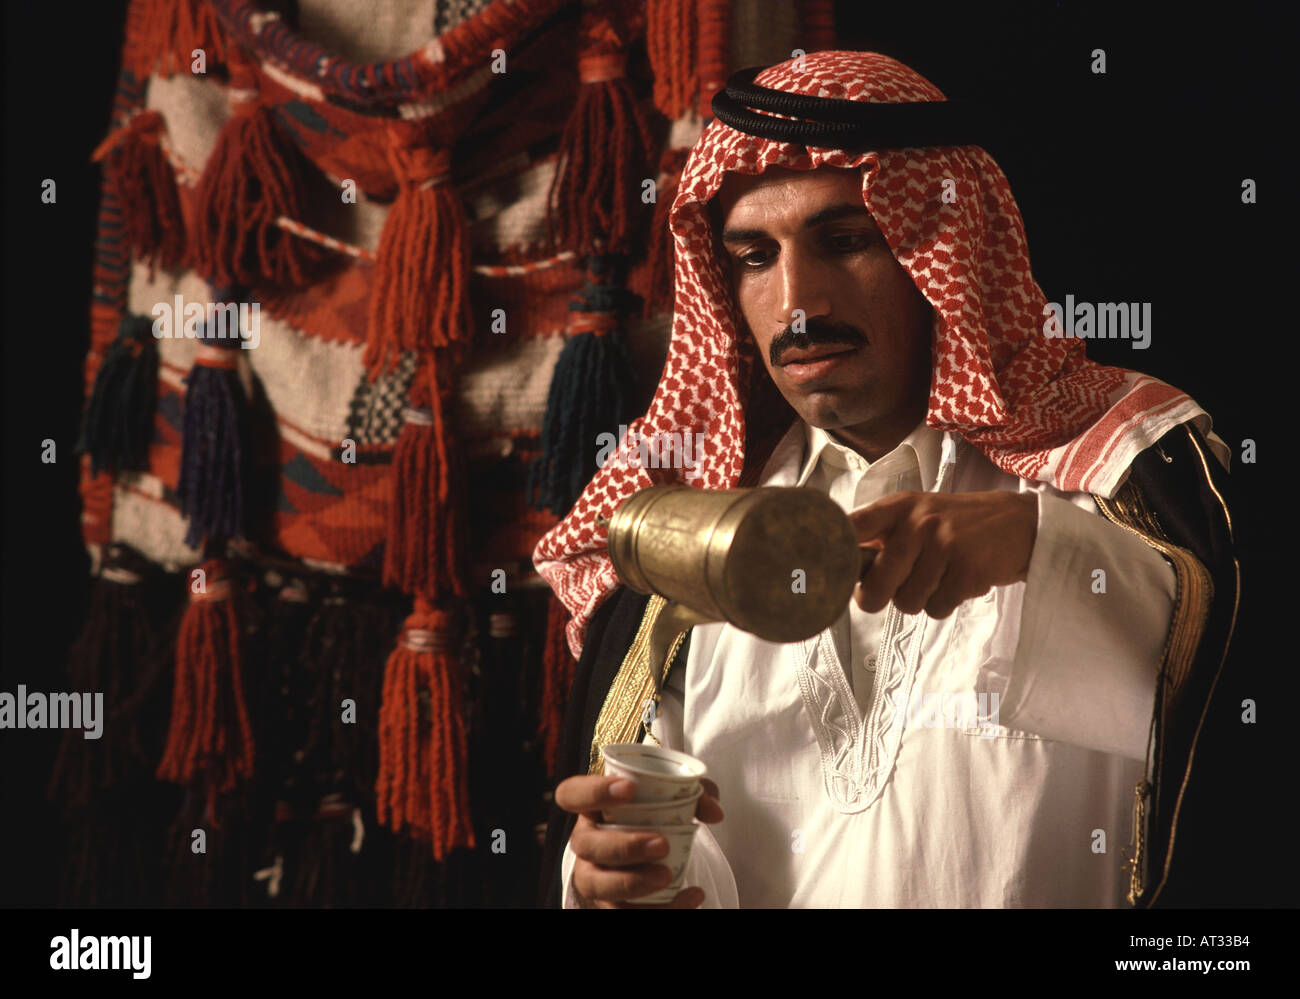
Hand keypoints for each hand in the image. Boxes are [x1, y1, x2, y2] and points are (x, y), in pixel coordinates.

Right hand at [556, 773, 723, 908]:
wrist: (659, 851)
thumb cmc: (658, 817)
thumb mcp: (677, 797)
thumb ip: (698, 795)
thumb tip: (714, 812)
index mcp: (593, 806)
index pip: (571, 793)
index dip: (593, 790)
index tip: (629, 789)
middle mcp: (586, 841)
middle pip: (585, 844)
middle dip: (623, 846)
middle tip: (661, 844)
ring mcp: (593, 875)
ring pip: (596, 884)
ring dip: (631, 883)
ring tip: (667, 876)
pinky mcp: (609, 904)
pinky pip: (624, 913)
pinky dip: (661, 909)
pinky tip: (691, 896)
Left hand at [849, 490, 1037, 618]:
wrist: (1021, 525)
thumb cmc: (959, 526)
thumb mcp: (920, 515)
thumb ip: (885, 536)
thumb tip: (841, 569)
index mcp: (900, 506)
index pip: (855, 527)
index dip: (835, 552)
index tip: (824, 570)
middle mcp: (919, 522)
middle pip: (875, 585)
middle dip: (877, 598)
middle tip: (891, 592)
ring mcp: (945, 545)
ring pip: (907, 602)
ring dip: (921, 599)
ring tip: (940, 576)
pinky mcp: (969, 570)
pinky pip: (937, 608)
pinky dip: (946, 604)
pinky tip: (959, 581)